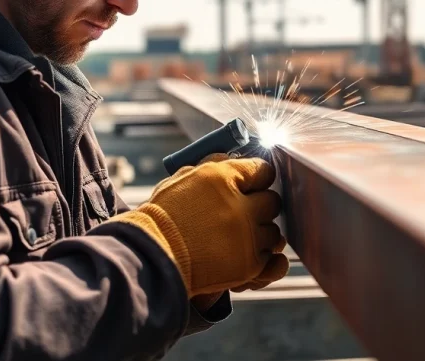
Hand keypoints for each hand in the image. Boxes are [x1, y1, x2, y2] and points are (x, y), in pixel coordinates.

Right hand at [113, 155, 288, 296]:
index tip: (253, 184)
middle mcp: (241, 207)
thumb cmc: (163, 216)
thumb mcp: (183, 178)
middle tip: (245, 213)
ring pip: (274, 233)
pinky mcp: (249, 265)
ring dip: (261, 235)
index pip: (262, 171)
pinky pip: (275, 262)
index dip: (258, 177)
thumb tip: (236, 159)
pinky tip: (256, 256)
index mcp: (223, 178)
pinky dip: (268, 261)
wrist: (150, 257)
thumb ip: (215, 166)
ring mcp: (247, 237)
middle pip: (272, 202)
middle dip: (260, 206)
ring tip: (241, 239)